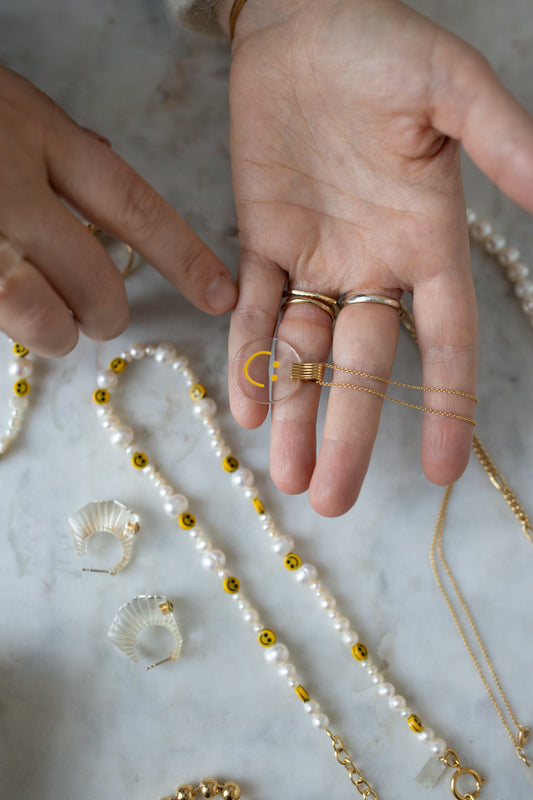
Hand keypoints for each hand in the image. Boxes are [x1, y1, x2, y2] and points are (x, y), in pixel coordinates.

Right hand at [0, 65, 236, 356]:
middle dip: (108, 314)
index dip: (184, 258)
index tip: (222, 296)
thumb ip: (58, 149)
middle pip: (92, 279)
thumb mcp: (10, 106)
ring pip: (39, 313)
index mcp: (38, 136)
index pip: (133, 208)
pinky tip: (9, 301)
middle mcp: (7, 184)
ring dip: (58, 332)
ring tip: (58, 327)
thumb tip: (108, 177)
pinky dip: (11, 320)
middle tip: (104, 318)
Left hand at [220, 0, 532, 515]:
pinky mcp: (262, 239)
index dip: (447, 404)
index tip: (445, 468)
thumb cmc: (382, 49)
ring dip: (294, 412)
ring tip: (288, 477)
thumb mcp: (452, 91)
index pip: (445, 339)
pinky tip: (246, 407)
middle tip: (334, 500)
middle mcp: (371, 263)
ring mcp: (314, 257)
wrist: (302, 25)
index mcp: (424, 241)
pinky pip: (254, 307)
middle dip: (350, 431)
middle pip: (364, 365)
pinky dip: (248, 353)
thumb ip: (501, 142)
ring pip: (304, 351)